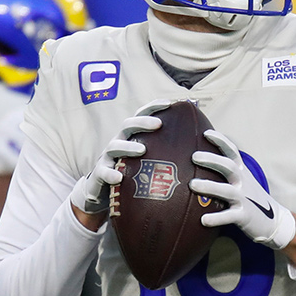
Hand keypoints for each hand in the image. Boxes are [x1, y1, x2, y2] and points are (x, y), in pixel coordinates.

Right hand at [68, 99, 171, 214]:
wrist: (103, 191)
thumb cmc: (132, 173)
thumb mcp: (147, 160)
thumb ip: (165, 151)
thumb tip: (195, 144)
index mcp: (131, 136)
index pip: (141, 116)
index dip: (153, 107)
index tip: (170, 103)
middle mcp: (119, 142)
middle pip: (127, 126)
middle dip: (142, 122)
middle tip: (159, 124)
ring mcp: (107, 157)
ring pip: (114, 146)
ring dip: (128, 146)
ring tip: (142, 150)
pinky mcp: (100, 174)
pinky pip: (103, 172)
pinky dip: (110, 174)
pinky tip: (119, 178)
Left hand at [190, 130, 295, 249]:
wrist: (274, 222)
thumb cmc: (250, 199)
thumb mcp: (243, 182)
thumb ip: (226, 173)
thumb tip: (200, 163)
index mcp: (242, 173)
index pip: (232, 152)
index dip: (220, 141)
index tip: (206, 134)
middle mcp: (243, 183)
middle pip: (228, 166)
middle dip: (212, 159)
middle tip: (194, 157)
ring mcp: (244, 199)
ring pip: (226, 190)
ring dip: (209, 186)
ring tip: (192, 184)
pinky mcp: (244, 216)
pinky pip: (229, 216)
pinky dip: (216, 218)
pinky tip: (203, 220)